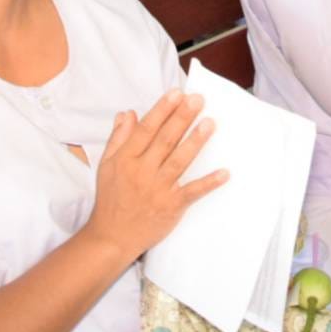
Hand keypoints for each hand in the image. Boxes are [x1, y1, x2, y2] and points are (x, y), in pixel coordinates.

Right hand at [84, 90, 226, 260]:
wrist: (112, 237)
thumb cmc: (110, 198)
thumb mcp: (106, 165)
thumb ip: (118, 138)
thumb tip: (129, 113)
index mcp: (126, 159)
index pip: (146, 130)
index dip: (162, 110)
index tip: (177, 93)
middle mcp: (142, 172)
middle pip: (165, 141)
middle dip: (182, 118)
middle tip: (198, 100)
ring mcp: (158, 190)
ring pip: (179, 161)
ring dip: (195, 142)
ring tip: (210, 123)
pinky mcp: (171, 206)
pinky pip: (192, 192)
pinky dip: (208, 183)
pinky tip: (224, 172)